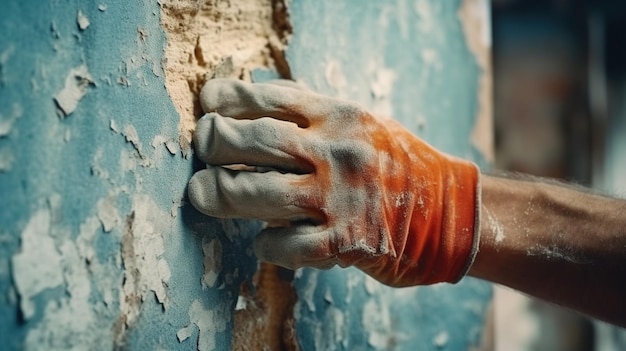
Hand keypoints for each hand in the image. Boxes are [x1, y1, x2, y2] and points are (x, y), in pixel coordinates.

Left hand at [188, 79, 479, 285]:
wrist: (452, 210)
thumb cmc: (400, 164)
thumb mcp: (363, 124)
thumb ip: (315, 116)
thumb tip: (256, 110)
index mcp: (341, 117)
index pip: (272, 98)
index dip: (230, 98)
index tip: (207, 102)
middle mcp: (337, 152)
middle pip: (258, 142)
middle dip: (217, 142)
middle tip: (201, 146)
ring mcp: (340, 198)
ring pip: (261, 193)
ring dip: (222, 194)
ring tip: (201, 193)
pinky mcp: (345, 242)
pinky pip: (288, 245)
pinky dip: (265, 244)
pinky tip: (260, 242)